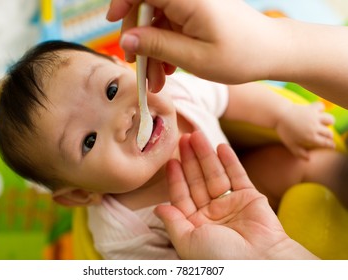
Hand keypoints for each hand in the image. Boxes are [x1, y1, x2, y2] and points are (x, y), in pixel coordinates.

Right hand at [107, 0, 280, 91]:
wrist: (272, 52)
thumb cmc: (240, 55)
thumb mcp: (194, 57)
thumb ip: (157, 45)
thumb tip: (125, 39)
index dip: (123, 1)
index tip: (113, 21)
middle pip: (146, 8)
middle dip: (140, 41)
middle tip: (142, 73)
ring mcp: (193, 4)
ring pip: (157, 22)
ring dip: (153, 51)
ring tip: (158, 79)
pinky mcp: (196, 13)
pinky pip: (170, 27)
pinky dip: (165, 48)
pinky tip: (169, 68)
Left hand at [155, 131, 317, 258]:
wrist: (260, 263)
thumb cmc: (220, 258)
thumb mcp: (187, 242)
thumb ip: (172, 223)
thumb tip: (157, 208)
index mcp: (195, 225)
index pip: (182, 195)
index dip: (175, 177)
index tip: (170, 160)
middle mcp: (212, 213)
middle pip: (197, 180)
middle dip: (190, 159)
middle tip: (183, 138)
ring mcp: (231, 204)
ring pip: (215, 174)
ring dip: (206, 155)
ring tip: (197, 135)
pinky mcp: (250, 197)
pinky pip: (237, 175)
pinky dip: (230, 161)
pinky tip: (221, 146)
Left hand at [276, 102, 335, 158]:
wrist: (279, 115)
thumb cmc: (284, 131)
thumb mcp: (290, 145)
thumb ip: (300, 153)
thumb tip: (309, 159)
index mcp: (311, 137)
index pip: (326, 143)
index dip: (330, 145)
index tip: (331, 145)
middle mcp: (315, 127)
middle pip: (329, 133)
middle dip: (329, 136)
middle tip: (326, 136)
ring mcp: (314, 117)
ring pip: (330, 120)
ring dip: (328, 122)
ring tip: (323, 124)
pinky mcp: (312, 108)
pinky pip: (321, 107)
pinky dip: (320, 108)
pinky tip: (316, 112)